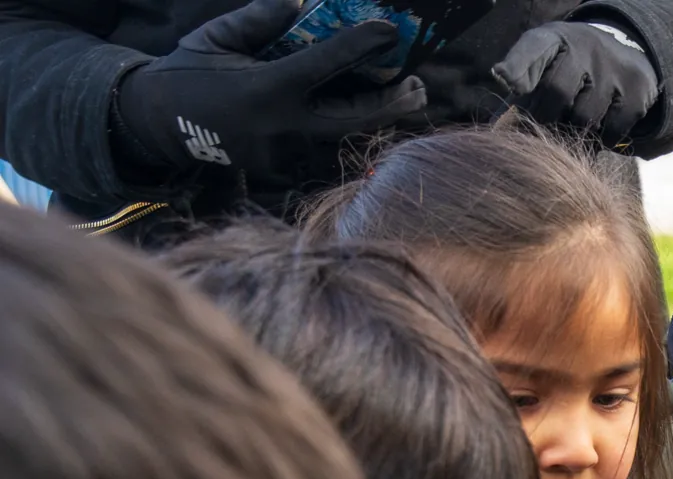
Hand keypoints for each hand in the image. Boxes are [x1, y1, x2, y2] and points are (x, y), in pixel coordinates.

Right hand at [111, 0, 428, 187]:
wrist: (159, 126)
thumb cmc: (190, 72)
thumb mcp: (216, 37)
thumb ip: (258, 20)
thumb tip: (300, 0)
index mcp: (264, 90)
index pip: (324, 65)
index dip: (360, 46)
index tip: (389, 29)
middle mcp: (280, 128)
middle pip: (352, 118)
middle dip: (390, 103)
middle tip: (419, 86)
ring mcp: (284, 156)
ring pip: (342, 135)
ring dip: (374, 116)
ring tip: (403, 95)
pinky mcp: (283, 172)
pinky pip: (324, 147)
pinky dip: (345, 128)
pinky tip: (368, 112)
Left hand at [494, 21, 660, 143]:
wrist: (625, 50)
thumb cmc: (571, 65)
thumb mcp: (545, 61)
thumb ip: (524, 85)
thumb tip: (503, 128)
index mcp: (554, 39)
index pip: (534, 48)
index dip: (518, 65)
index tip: (507, 81)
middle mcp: (585, 47)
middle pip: (557, 92)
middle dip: (548, 116)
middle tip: (547, 124)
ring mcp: (614, 67)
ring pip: (585, 117)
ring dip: (577, 129)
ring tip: (575, 122)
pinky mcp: (637, 89)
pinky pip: (612, 130)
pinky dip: (603, 138)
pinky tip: (601, 124)